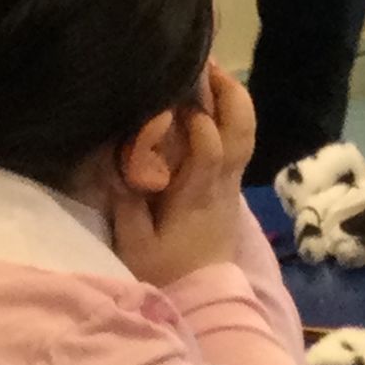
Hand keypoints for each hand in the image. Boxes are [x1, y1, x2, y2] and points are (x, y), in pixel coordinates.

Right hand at [111, 61, 253, 289]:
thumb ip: (127, 203)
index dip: (202, 123)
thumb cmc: (166, 273)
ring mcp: (232, 184)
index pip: (213, 150)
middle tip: (207, 64)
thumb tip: (119, 161)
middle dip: (231, 94)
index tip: (179, 101)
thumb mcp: (135, 245)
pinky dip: (230, 119)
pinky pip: (239, 144)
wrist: (202, 299)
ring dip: (233, 101)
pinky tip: (210, 107)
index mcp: (199, 194)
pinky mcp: (231, 189)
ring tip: (210, 74)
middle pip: (243, 131)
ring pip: (245, 134)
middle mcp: (223, 183)